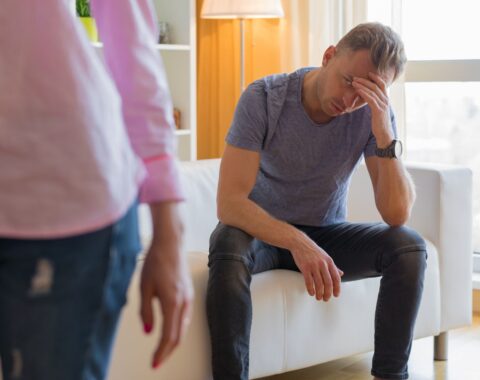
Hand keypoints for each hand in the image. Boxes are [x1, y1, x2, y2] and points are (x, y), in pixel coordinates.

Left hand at [139, 203, 193, 368]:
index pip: (168, 336)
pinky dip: (178, 328)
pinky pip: (185, 317)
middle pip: (179, 335)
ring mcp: (188, 297)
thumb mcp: (144, 287)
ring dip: (173, 340)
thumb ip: (146, 311)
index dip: (161, 352)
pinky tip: (171, 329)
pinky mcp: (188, 293)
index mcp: (172, 302)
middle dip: (167, 351)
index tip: (154, 363)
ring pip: (183, 327)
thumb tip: (149, 331)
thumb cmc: (156, 261)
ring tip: (162, 349)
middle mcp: (184, 302)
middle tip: (157, 360)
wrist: (170, 243)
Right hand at [290, 234, 342, 301]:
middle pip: (328, 283)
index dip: (337, 288)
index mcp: (329, 262)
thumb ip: (333, 266)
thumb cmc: (313, 251)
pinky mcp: (305, 267)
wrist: (300, 242)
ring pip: (319, 284)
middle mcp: (323, 264)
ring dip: (319, 293)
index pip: (336, 278)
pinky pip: (309, 281)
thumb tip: (341, 274)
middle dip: (328, 293)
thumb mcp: (325, 257)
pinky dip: (310, 289)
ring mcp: (314, 266)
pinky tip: (311, 293)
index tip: (336, 295)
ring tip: (318, 298)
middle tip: (326, 299)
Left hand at [352, 72, 393, 146]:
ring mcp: (383, 105)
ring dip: (362, 85)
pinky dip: (364, 93)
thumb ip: (375, 104)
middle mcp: (386, 100)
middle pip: (376, 86)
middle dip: (365, 81)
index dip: (376, 78)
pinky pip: (370, 99)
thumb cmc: (379, 124)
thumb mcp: (378, 111)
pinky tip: (358, 90)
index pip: (383, 85)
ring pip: (372, 91)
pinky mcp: (378, 110)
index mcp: (386, 100)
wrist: (384, 134)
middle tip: (356, 78)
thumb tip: (368, 99)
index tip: (369, 74)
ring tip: (354, 82)